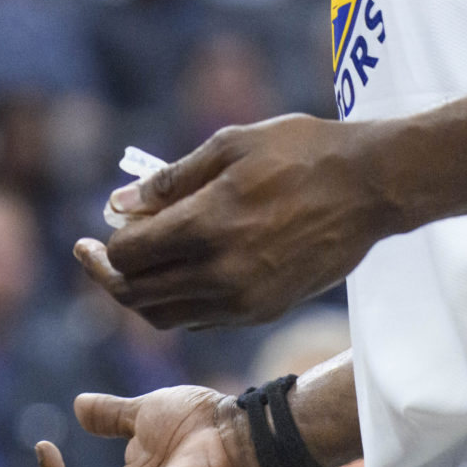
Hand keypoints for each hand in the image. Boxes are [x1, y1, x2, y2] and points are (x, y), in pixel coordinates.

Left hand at [78, 114, 398, 328]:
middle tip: (95, 254)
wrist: (371, 186)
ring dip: (140, 294)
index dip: (104, 246)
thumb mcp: (229, 146)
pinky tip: (177, 273)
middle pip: (138, 295)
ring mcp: (245, 299)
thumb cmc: (300, 152)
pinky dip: (178, 303)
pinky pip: (202, 319)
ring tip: (134, 266)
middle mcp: (221, 272)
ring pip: (166, 316)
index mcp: (207, 225)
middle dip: (108, 276)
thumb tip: (118, 204)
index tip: (97, 230)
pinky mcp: (265, 310)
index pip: (128, 256)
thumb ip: (169, 181)